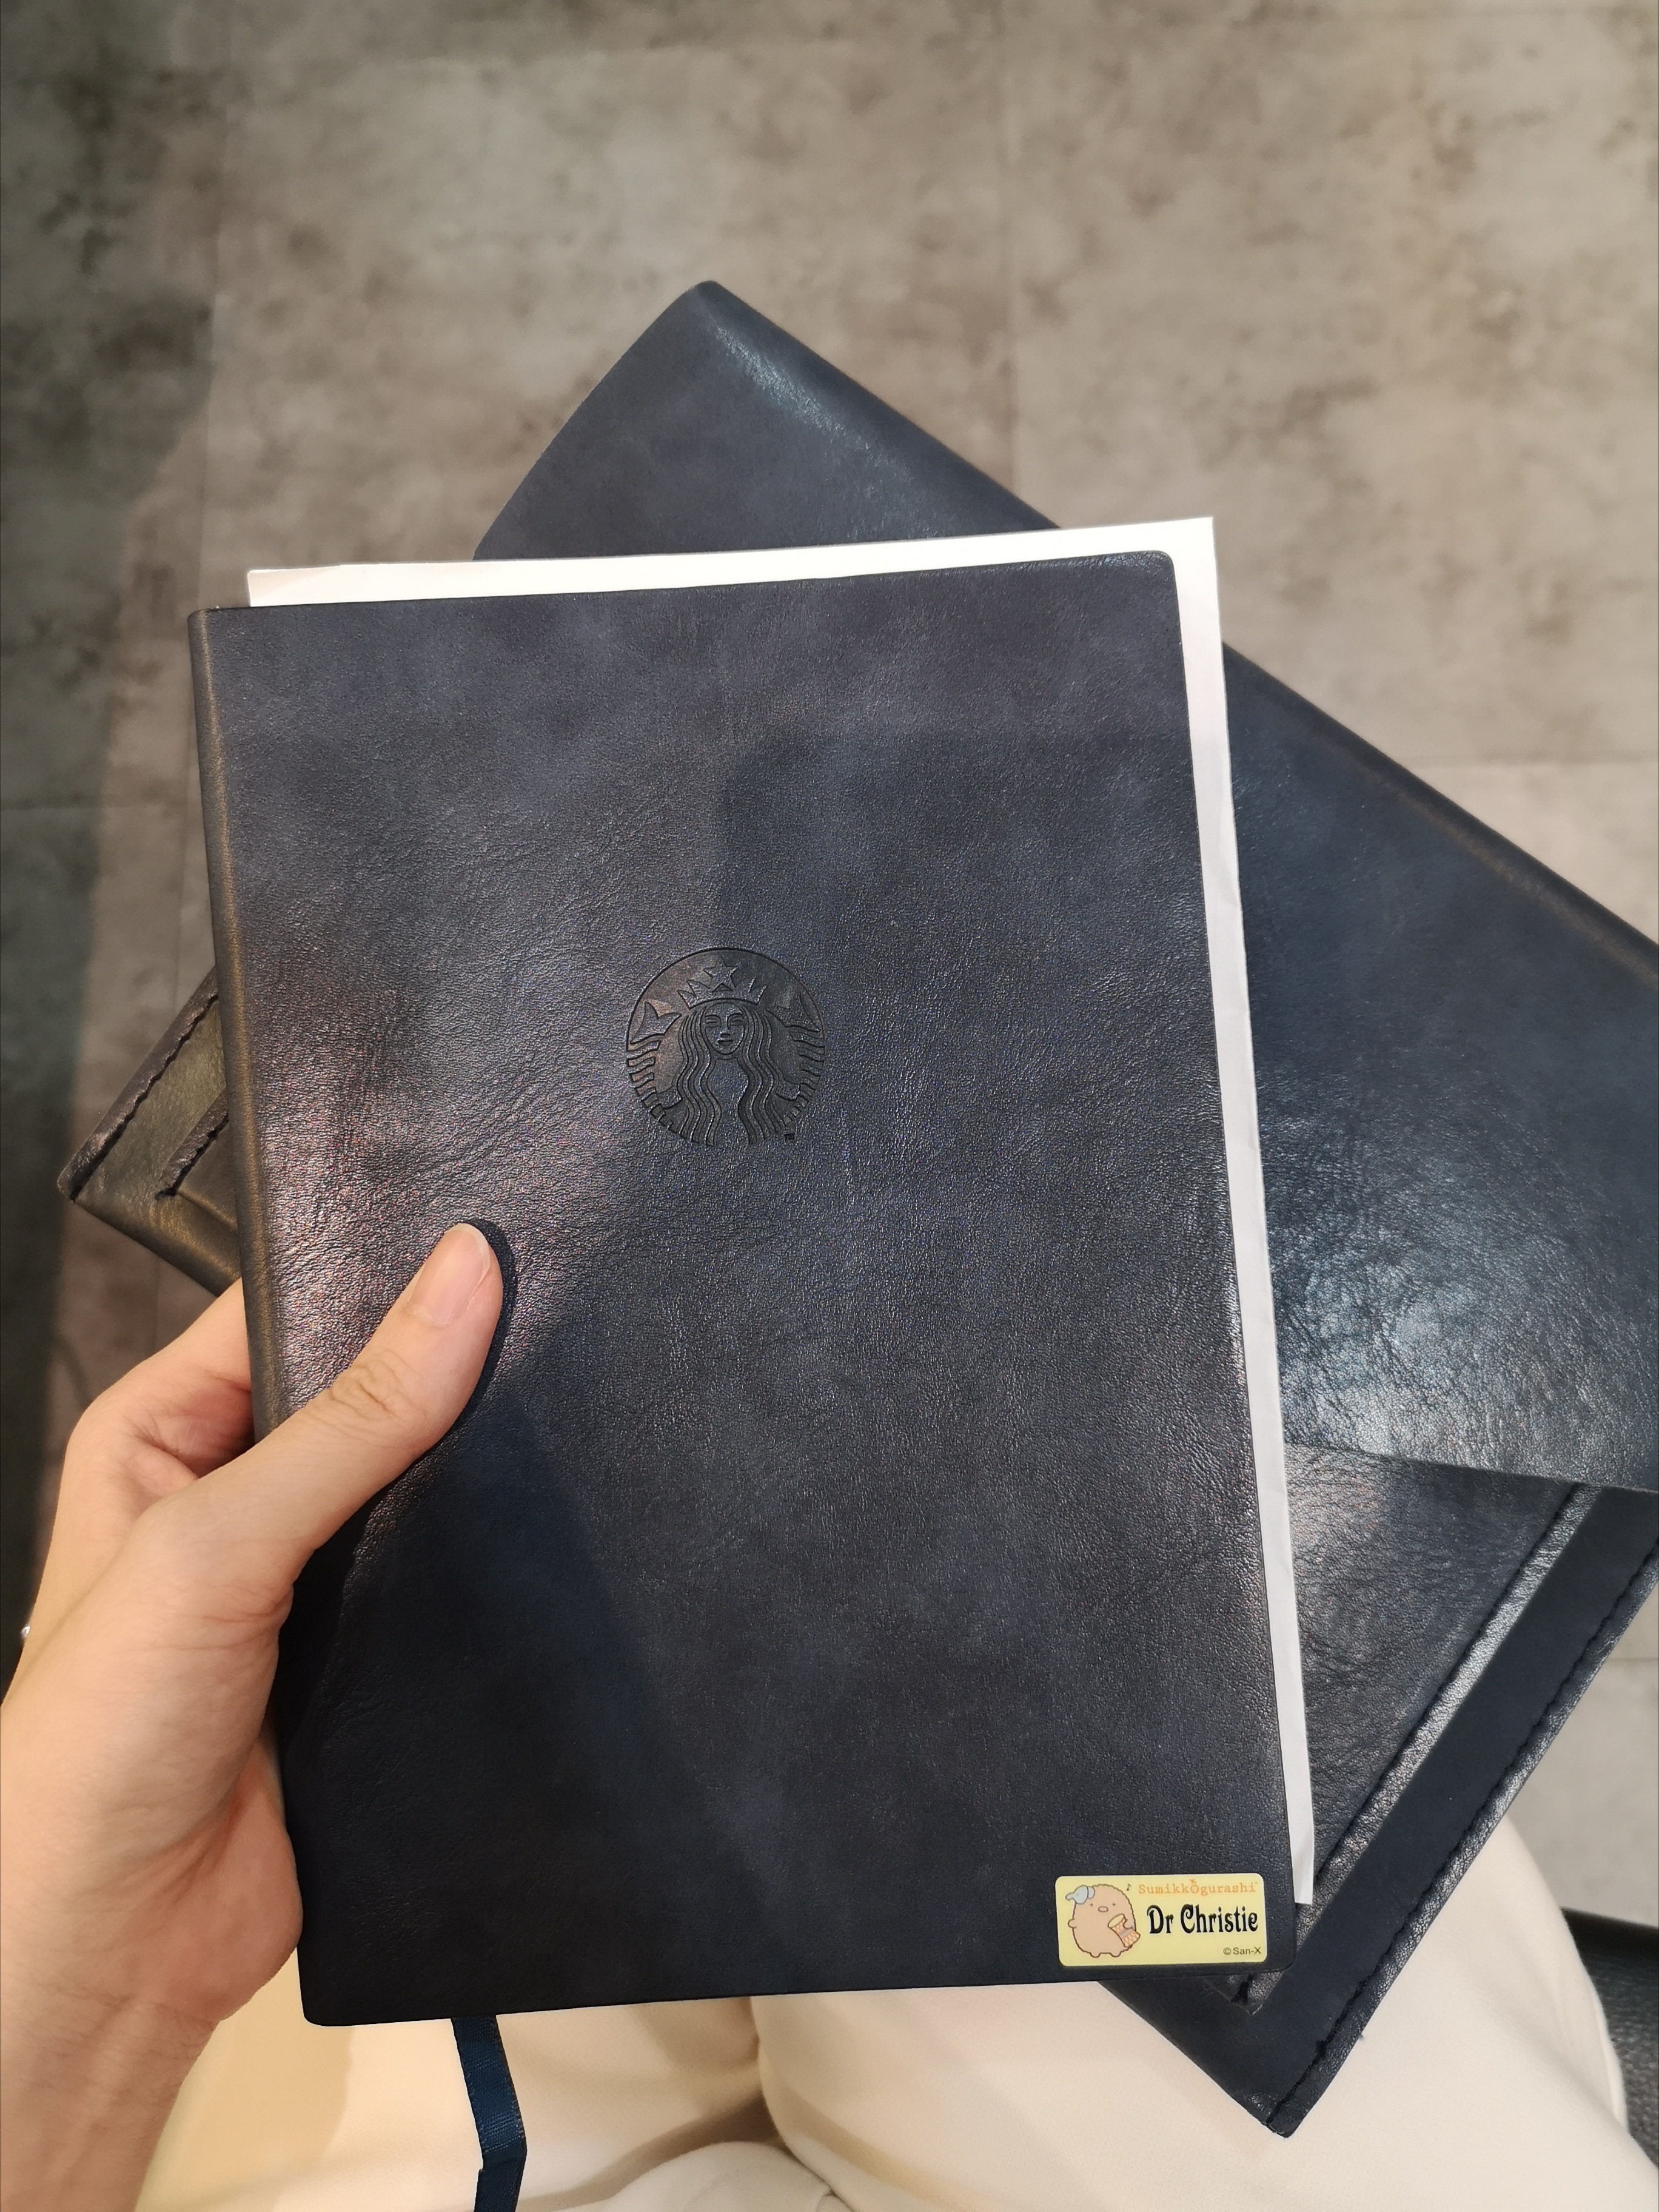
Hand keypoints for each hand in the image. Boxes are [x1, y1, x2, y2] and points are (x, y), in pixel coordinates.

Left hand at [0, 1224, 501, 2210]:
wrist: (115, 1950)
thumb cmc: (104, 1732)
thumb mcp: (216, 1542)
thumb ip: (351, 1418)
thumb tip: (467, 1273)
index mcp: (167, 1430)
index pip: (290, 1307)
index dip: (386, 1272)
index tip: (502, 1240)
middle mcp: (238, 1493)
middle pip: (368, 1397)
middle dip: (456, 1372)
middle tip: (576, 1316)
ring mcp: (308, 1580)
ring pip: (421, 1491)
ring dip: (486, 1474)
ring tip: (597, 1408)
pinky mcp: (367, 1662)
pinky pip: (449, 1588)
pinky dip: (500, 1567)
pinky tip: (578, 1529)